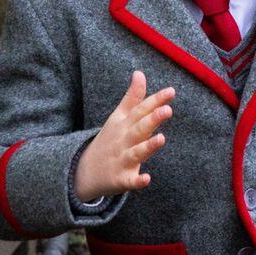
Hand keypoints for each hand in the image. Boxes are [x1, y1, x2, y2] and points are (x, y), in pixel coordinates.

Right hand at [75, 71, 172, 201]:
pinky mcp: (121, 180)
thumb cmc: (109, 140)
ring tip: (161, 139)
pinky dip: (137, 181)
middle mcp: (124, 140)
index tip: (171, 91)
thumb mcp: (118, 117)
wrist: (84, 170)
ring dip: (148, 146)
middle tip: (167, 110)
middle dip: (152, 119)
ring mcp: (122, 160)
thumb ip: (132, 97)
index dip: (155, 101)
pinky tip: (146, 179)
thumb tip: (139, 73)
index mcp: (124, 124)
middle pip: (139, 128)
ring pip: (137, 153)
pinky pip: (130, 181)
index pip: (141, 110)